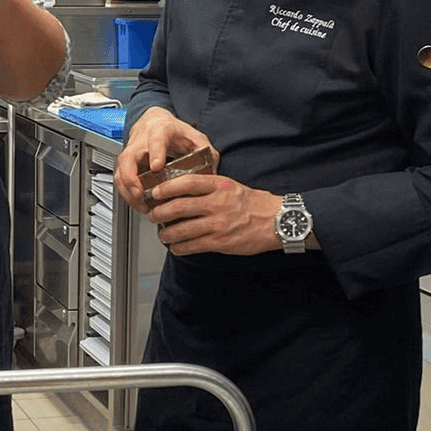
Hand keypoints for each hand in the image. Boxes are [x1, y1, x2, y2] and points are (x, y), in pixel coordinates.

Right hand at [114, 107, 214, 209]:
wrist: (155, 122)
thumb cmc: (174, 131)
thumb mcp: (194, 136)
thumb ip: (205, 151)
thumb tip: (211, 171)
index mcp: (160, 131)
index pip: (155, 140)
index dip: (155, 154)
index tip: (157, 167)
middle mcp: (141, 141)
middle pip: (128, 158)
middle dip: (131, 178)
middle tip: (139, 193)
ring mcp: (130, 152)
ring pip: (120, 171)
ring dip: (127, 191)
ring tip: (141, 205)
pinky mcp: (125, 164)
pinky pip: (120, 180)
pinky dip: (126, 194)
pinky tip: (138, 204)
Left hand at [147, 174, 280, 255]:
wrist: (277, 221)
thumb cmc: (253, 203)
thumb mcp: (231, 186)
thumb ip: (208, 187)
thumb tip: (181, 191)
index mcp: (219, 185)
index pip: (186, 182)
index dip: (166, 188)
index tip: (155, 192)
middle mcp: (217, 203)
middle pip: (178, 207)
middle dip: (159, 213)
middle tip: (154, 215)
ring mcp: (219, 224)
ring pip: (182, 229)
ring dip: (166, 234)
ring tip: (162, 234)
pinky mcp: (221, 242)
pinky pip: (193, 246)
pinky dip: (180, 248)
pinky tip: (176, 248)